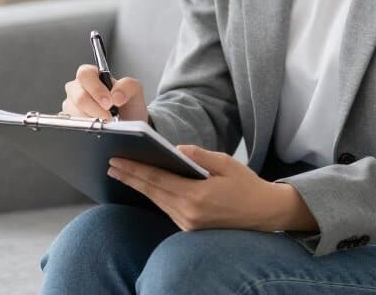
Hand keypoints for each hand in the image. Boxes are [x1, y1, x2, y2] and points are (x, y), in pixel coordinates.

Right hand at [62, 64, 147, 121]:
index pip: (85, 75)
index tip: (109, 102)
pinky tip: (97, 129)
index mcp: (92, 76)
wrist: (129, 126)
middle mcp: (78, 89)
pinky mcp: (70, 122)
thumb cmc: (128, 106)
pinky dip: (87, 129)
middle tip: (109, 116)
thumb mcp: (134, 91)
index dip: (96, 89)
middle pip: (78, 97)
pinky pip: (73, 126)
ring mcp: (72, 106)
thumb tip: (116, 95)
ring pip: (75, 113)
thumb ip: (127, 86)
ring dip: (92, 121)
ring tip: (105, 123)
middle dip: (96, 109)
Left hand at [107, 144, 313, 232]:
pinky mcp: (190, 227)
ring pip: (157, 201)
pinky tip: (144, 185)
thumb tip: (176, 148)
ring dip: (139, 186)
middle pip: (152, 191)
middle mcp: (189, 213)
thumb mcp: (226, 163)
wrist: (264, 213)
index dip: (135, 169)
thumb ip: (200, 155)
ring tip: (122, 172)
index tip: (117, 160)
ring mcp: (188, 223)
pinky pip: (166, 208)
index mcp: (197, 196)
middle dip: (130, 177)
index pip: (157, 180)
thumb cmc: (246, 185)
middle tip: (111, 165)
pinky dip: (153, 195)